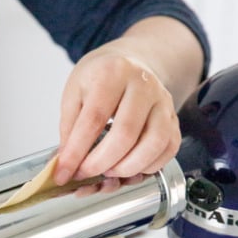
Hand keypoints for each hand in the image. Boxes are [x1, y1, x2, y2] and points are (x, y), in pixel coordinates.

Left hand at [53, 16, 204, 185]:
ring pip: (153, 144)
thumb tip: (66, 164)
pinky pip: (168, 149)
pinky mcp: (174, 118)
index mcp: (113, 72)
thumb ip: (69, 129)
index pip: (94, 118)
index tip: (64, 172)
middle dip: (101, 163)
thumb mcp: (74, 94)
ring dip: (128, 168)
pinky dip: (149, 166)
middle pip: (126, 133)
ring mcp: (163, 102)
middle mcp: (143, 84)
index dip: (77, 151)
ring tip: (108, 172)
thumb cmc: (100, 80)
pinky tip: (131, 167)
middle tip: (85, 173)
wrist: (130, 64)